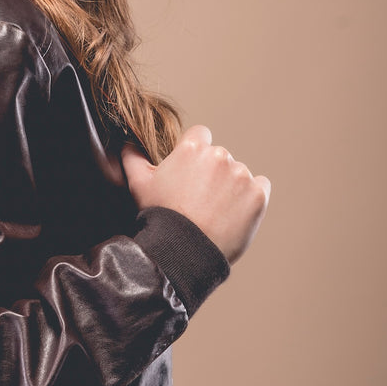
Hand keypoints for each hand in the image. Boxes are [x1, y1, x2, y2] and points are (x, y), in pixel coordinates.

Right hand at [121, 125, 269, 264]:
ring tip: (215, 211)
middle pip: (219, 156)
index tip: (190, 172)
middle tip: (198, 198)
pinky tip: (234, 212)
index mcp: (192, 148)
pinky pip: (260, 187)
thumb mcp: (138, 184)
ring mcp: (241, 175)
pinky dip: (250, 197)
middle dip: (211, 172)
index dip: (194, 153)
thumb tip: (127, 143)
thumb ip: (132, 157)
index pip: (200, 135)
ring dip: (230, 186)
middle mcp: (219, 156)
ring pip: (238, 173)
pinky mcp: (258, 194)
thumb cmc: (160, 216)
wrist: (186, 250)